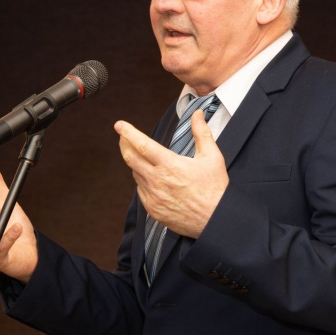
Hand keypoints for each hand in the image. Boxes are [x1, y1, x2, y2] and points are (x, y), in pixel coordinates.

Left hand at [115, 110, 227, 238]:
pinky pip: (141, 191)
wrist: (215, 220)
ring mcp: (153, 196)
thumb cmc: (215, 189)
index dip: (128, 133)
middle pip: (130, 158)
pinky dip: (143, 181)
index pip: (142, 145)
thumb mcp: (212, 157)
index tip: (120, 125)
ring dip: (135, 163)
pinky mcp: (153, 209)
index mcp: (170, 165)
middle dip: (124, 144)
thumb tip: (197, 115)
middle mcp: (157, 181)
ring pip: (136, 174)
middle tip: (123, 137)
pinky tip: (150, 177)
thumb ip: (202, 133)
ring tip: (139, 155)